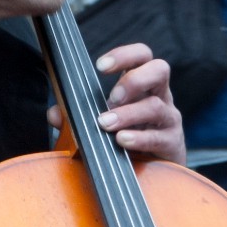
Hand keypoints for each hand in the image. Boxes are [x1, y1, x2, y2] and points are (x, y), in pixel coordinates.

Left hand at [46, 41, 183, 163]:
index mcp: (143, 84)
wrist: (155, 171)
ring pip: (155, 106)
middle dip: (134, 80)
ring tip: (106, 123)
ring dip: (128, 114)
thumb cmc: (127, 137)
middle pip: (160, 69)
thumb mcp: (103, 122)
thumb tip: (54, 114)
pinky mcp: (171, 143)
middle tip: (112, 96)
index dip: (124, 55)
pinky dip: (138, 138)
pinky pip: (158, 137)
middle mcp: (160, 96)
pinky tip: (122, 140)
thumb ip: (77, 116)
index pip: (141, 56)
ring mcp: (169, 119)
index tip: (100, 66)